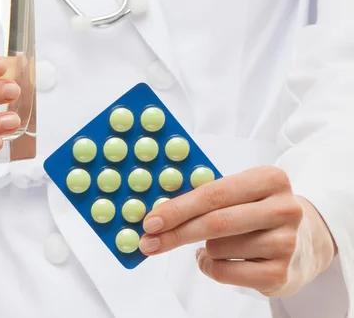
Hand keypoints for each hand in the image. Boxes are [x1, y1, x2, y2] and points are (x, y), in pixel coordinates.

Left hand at [140, 166, 336, 296]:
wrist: (304, 240)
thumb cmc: (256, 210)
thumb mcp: (239, 191)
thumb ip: (204, 195)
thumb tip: (156, 213)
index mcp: (270, 179)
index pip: (213, 193)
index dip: (177, 208)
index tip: (150, 220)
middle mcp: (283, 209)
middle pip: (215, 223)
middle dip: (175, 233)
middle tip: (149, 241)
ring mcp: (286, 243)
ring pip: (219, 248)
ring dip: (205, 248)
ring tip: (217, 243)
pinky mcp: (281, 273)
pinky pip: (226, 273)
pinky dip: (211, 267)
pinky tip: (220, 259)